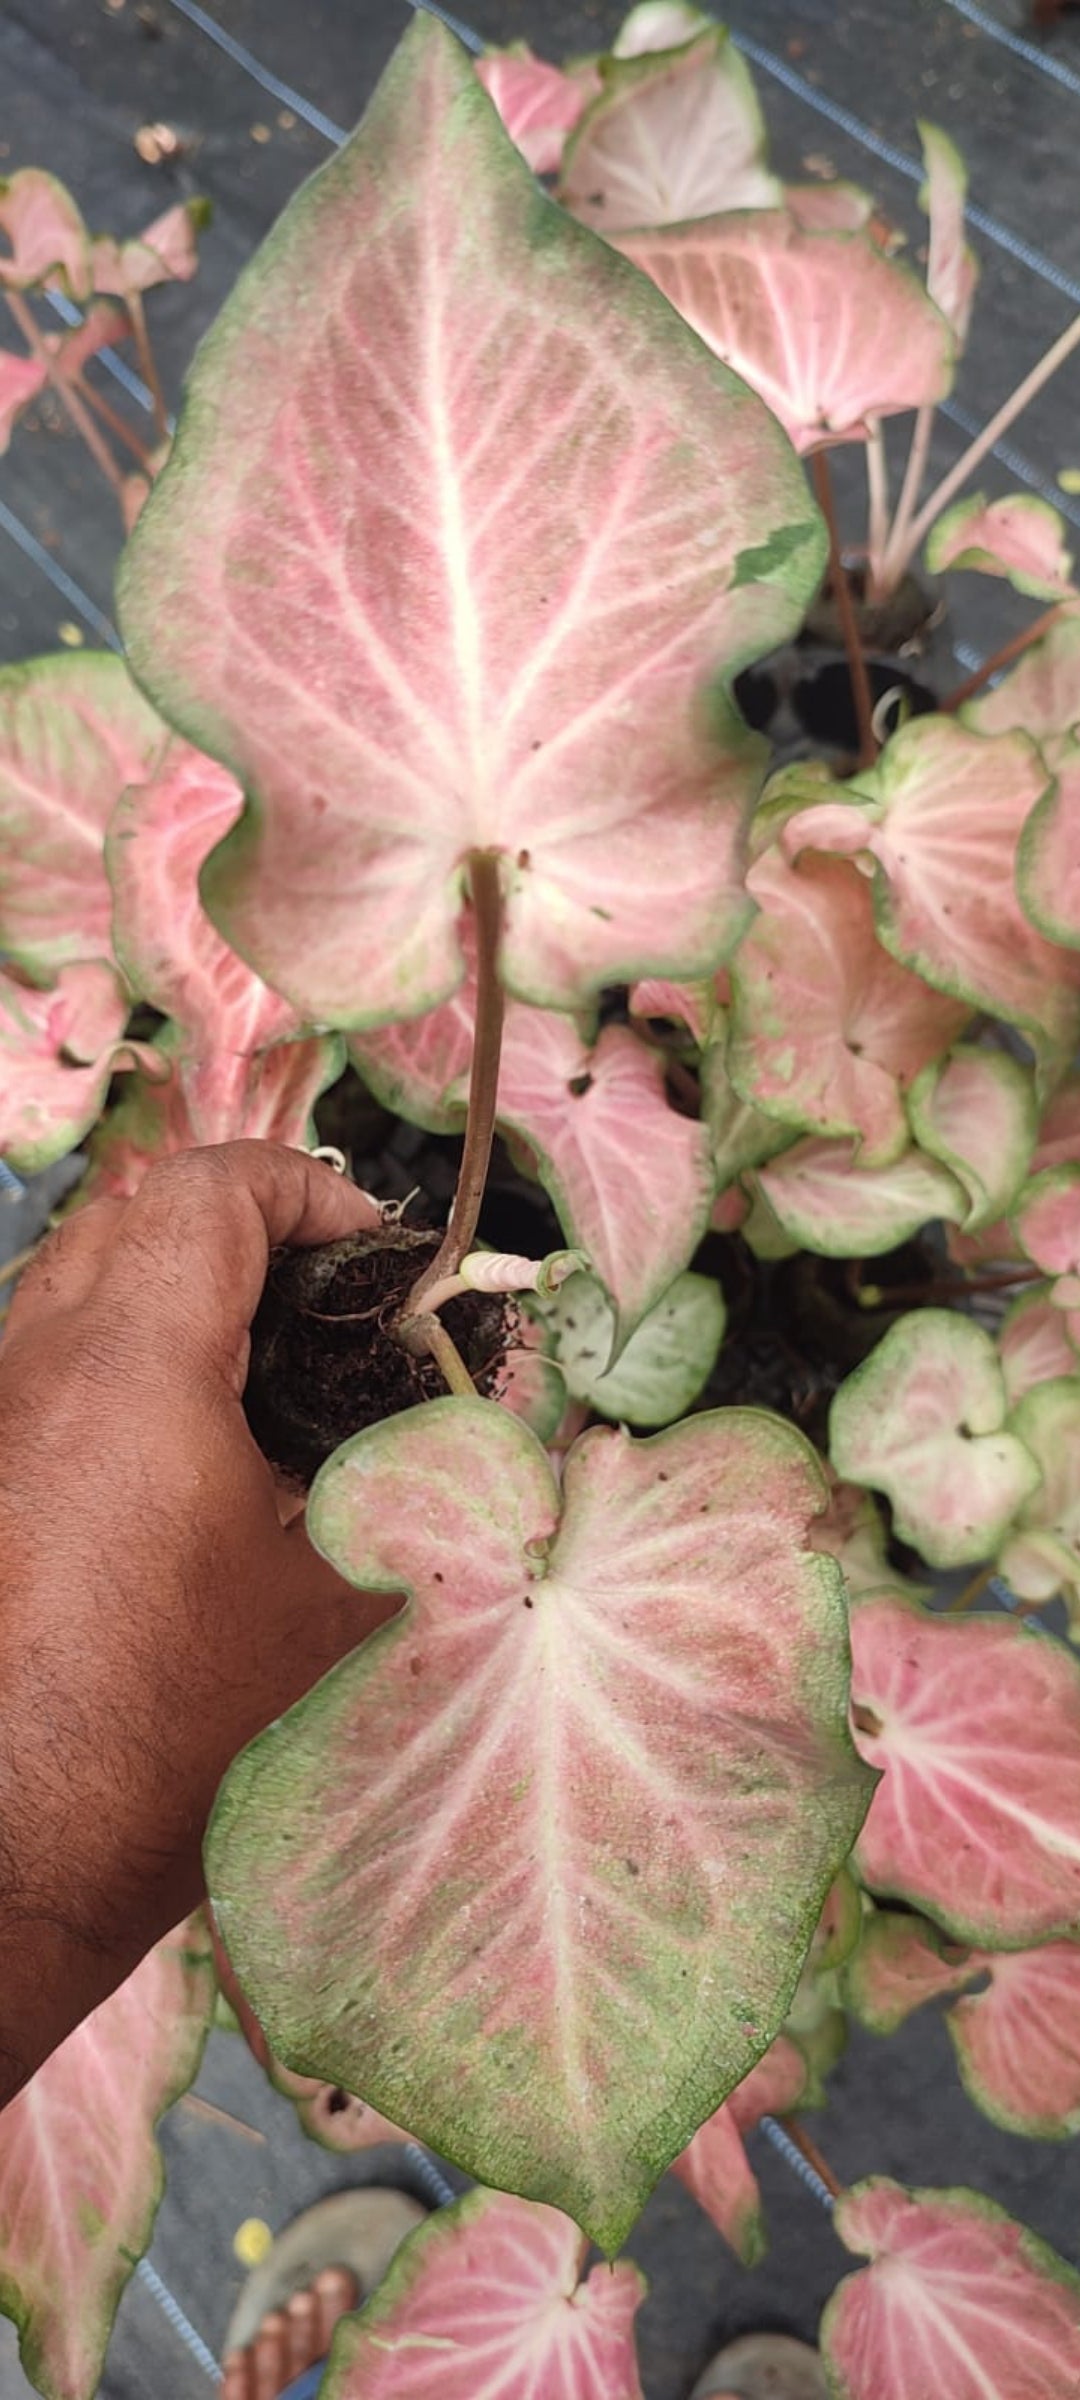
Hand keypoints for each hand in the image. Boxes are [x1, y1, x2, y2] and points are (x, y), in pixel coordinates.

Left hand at [0, 1143, 396, 2095]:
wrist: (6, 1871)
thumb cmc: (169, 1742)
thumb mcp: (336, 1609)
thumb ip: (425, 1496)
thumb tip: (506, 1438)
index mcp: (128, 1368)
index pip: (210, 1187)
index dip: (311, 1192)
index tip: (379, 1261)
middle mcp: (33, 1371)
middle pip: (135, 1219)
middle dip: (246, 1236)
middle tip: (334, 1311)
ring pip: (81, 1295)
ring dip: (180, 1305)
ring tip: (273, 1393)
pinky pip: (51, 1375)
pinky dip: (130, 1376)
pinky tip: (196, 1475)